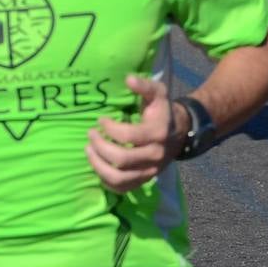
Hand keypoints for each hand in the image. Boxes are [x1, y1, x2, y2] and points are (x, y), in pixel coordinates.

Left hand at [85, 75, 177, 192]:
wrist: (178, 133)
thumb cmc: (161, 111)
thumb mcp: (157, 93)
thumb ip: (144, 85)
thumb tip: (128, 79)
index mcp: (157, 134)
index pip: (129, 136)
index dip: (110, 128)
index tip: (100, 120)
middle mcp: (155, 156)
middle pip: (121, 159)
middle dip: (100, 146)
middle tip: (90, 134)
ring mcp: (149, 171)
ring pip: (120, 178)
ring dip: (98, 165)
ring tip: (88, 150)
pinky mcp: (143, 180)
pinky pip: (122, 188)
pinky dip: (105, 180)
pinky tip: (97, 164)